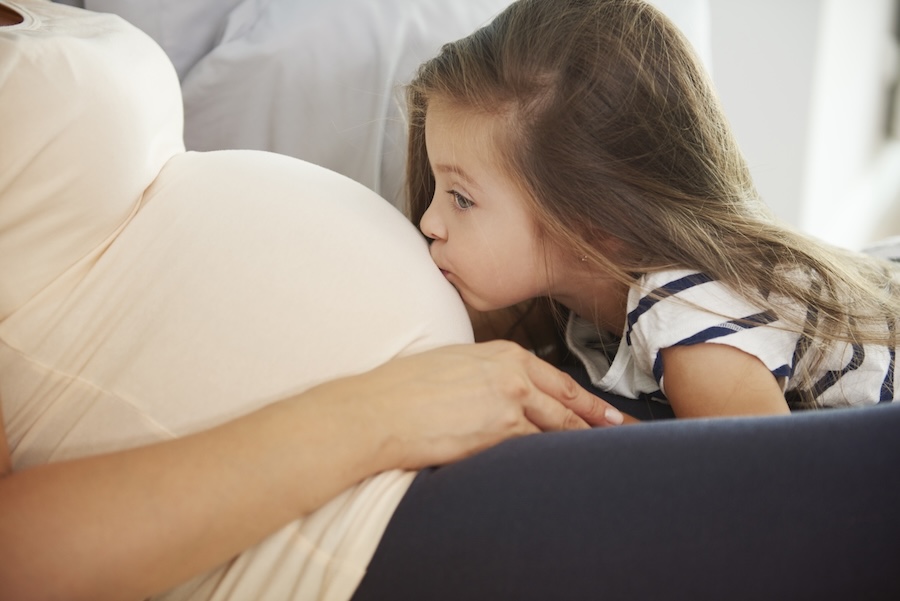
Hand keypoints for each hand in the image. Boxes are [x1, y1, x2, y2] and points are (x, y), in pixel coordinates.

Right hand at [320, 340, 625, 470]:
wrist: (380, 410)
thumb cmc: (403, 387)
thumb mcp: (453, 362)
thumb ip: (485, 372)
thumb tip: (496, 391)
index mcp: (502, 353)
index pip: (554, 378)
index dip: (583, 399)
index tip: (602, 410)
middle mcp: (513, 374)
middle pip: (567, 401)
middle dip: (598, 419)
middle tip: (623, 430)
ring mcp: (510, 403)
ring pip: (558, 428)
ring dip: (581, 443)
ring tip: (605, 455)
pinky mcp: (500, 433)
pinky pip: (537, 449)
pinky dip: (555, 459)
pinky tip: (568, 468)